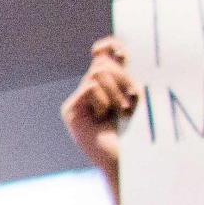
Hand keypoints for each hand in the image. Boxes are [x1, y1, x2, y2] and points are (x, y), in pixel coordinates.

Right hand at [61, 36, 135, 185]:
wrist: (122, 158)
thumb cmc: (133, 129)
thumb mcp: (132, 96)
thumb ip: (122, 73)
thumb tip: (107, 50)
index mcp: (105, 85)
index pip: (104, 55)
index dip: (111, 46)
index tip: (122, 53)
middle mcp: (87, 91)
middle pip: (102, 64)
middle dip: (122, 78)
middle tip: (132, 99)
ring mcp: (76, 101)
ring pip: (97, 74)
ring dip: (115, 90)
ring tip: (122, 110)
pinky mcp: (70, 111)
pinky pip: (90, 88)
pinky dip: (103, 100)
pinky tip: (104, 116)